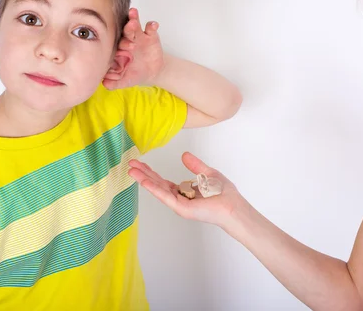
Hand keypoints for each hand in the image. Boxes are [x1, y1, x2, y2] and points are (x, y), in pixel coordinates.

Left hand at [103, 8, 164, 88]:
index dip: (117, 44)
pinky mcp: (150, 35)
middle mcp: (126, 40)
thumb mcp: (125, 81)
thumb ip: (115, 83)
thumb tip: (104, 84)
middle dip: (127, 28)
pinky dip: (152, 25)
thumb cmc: (134, 74)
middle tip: (130, 25)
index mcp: (118, 49)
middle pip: (124, 32)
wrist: (152, 72)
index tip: (119, 46)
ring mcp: (138, 36)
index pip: (115, 44)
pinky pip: (151, 28)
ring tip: (134, 14)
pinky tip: (153, 25)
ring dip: (134, 19)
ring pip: (135, 26)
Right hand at [128, 152, 247, 228]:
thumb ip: (195, 165)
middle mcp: (179, 198)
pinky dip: (154, 188)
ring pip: (158, 190)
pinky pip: (166, 196)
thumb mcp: (207, 173)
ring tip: (131, 170)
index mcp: (184, 191)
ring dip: (144, 180)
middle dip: (143, 174)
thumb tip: (184, 155)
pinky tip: (144, 180)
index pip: (163, 181)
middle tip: (130, 164)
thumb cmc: (224, 192)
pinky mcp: (181, 208)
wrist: (233, 205)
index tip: (139, 162)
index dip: (151, 171)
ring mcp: (179, 204)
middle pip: (157, 184)